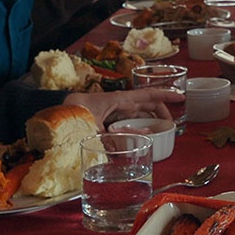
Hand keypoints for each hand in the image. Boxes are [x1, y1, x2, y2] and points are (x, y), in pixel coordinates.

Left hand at [65, 88, 180, 128]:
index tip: (181, 98)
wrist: (54, 117)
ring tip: (158, 133)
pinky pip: (126, 122)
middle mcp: (118, 103)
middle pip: (146, 105)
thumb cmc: (74, 117)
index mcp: (119, 99)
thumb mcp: (97, 128)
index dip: (165, 96)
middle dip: (160, 113)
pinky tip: (138, 139)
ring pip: (137, 114)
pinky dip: (135, 129)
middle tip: (170, 126)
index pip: (148, 95)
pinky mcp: (106, 119)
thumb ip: (120, 136)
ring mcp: (112, 111)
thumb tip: (143, 139)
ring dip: (148, 122)